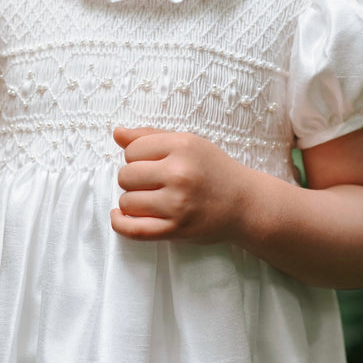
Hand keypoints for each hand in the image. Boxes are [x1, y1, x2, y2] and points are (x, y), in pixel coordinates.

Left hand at [110, 126, 251, 243]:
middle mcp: (179, 173)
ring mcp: (177, 204)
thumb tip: (117, 133)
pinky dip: (120, 223)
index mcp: (182, 146)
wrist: (245, 204)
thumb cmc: (214, 171)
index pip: (132, 150)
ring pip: (126, 201)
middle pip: (126, 175)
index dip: (136, 157)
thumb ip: (151, 137)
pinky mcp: (176, 229)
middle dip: (132, 179)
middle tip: (151, 182)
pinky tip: (119, 215)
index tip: (149, 163)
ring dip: (132, 201)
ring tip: (150, 199)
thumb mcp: (189, 143)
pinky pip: (133, 229)